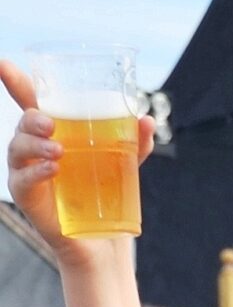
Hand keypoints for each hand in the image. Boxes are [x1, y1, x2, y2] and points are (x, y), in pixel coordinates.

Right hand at [1, 60, 155, 259]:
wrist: (102, 242)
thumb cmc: (106, 197)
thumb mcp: (124, 166)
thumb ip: (134, 144)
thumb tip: (145, 119)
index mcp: (51, 134)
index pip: (30, 102)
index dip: (16, 82)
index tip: (4, 64)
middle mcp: (34, 148)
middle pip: (23, 123)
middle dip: (32, 118)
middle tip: (50, 123)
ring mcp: (26, 171)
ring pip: (18, 148)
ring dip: (34, 144)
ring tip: (57, 150)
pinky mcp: (26, 195)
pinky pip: (23, 179)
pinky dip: (36, 172)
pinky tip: (51, 169)